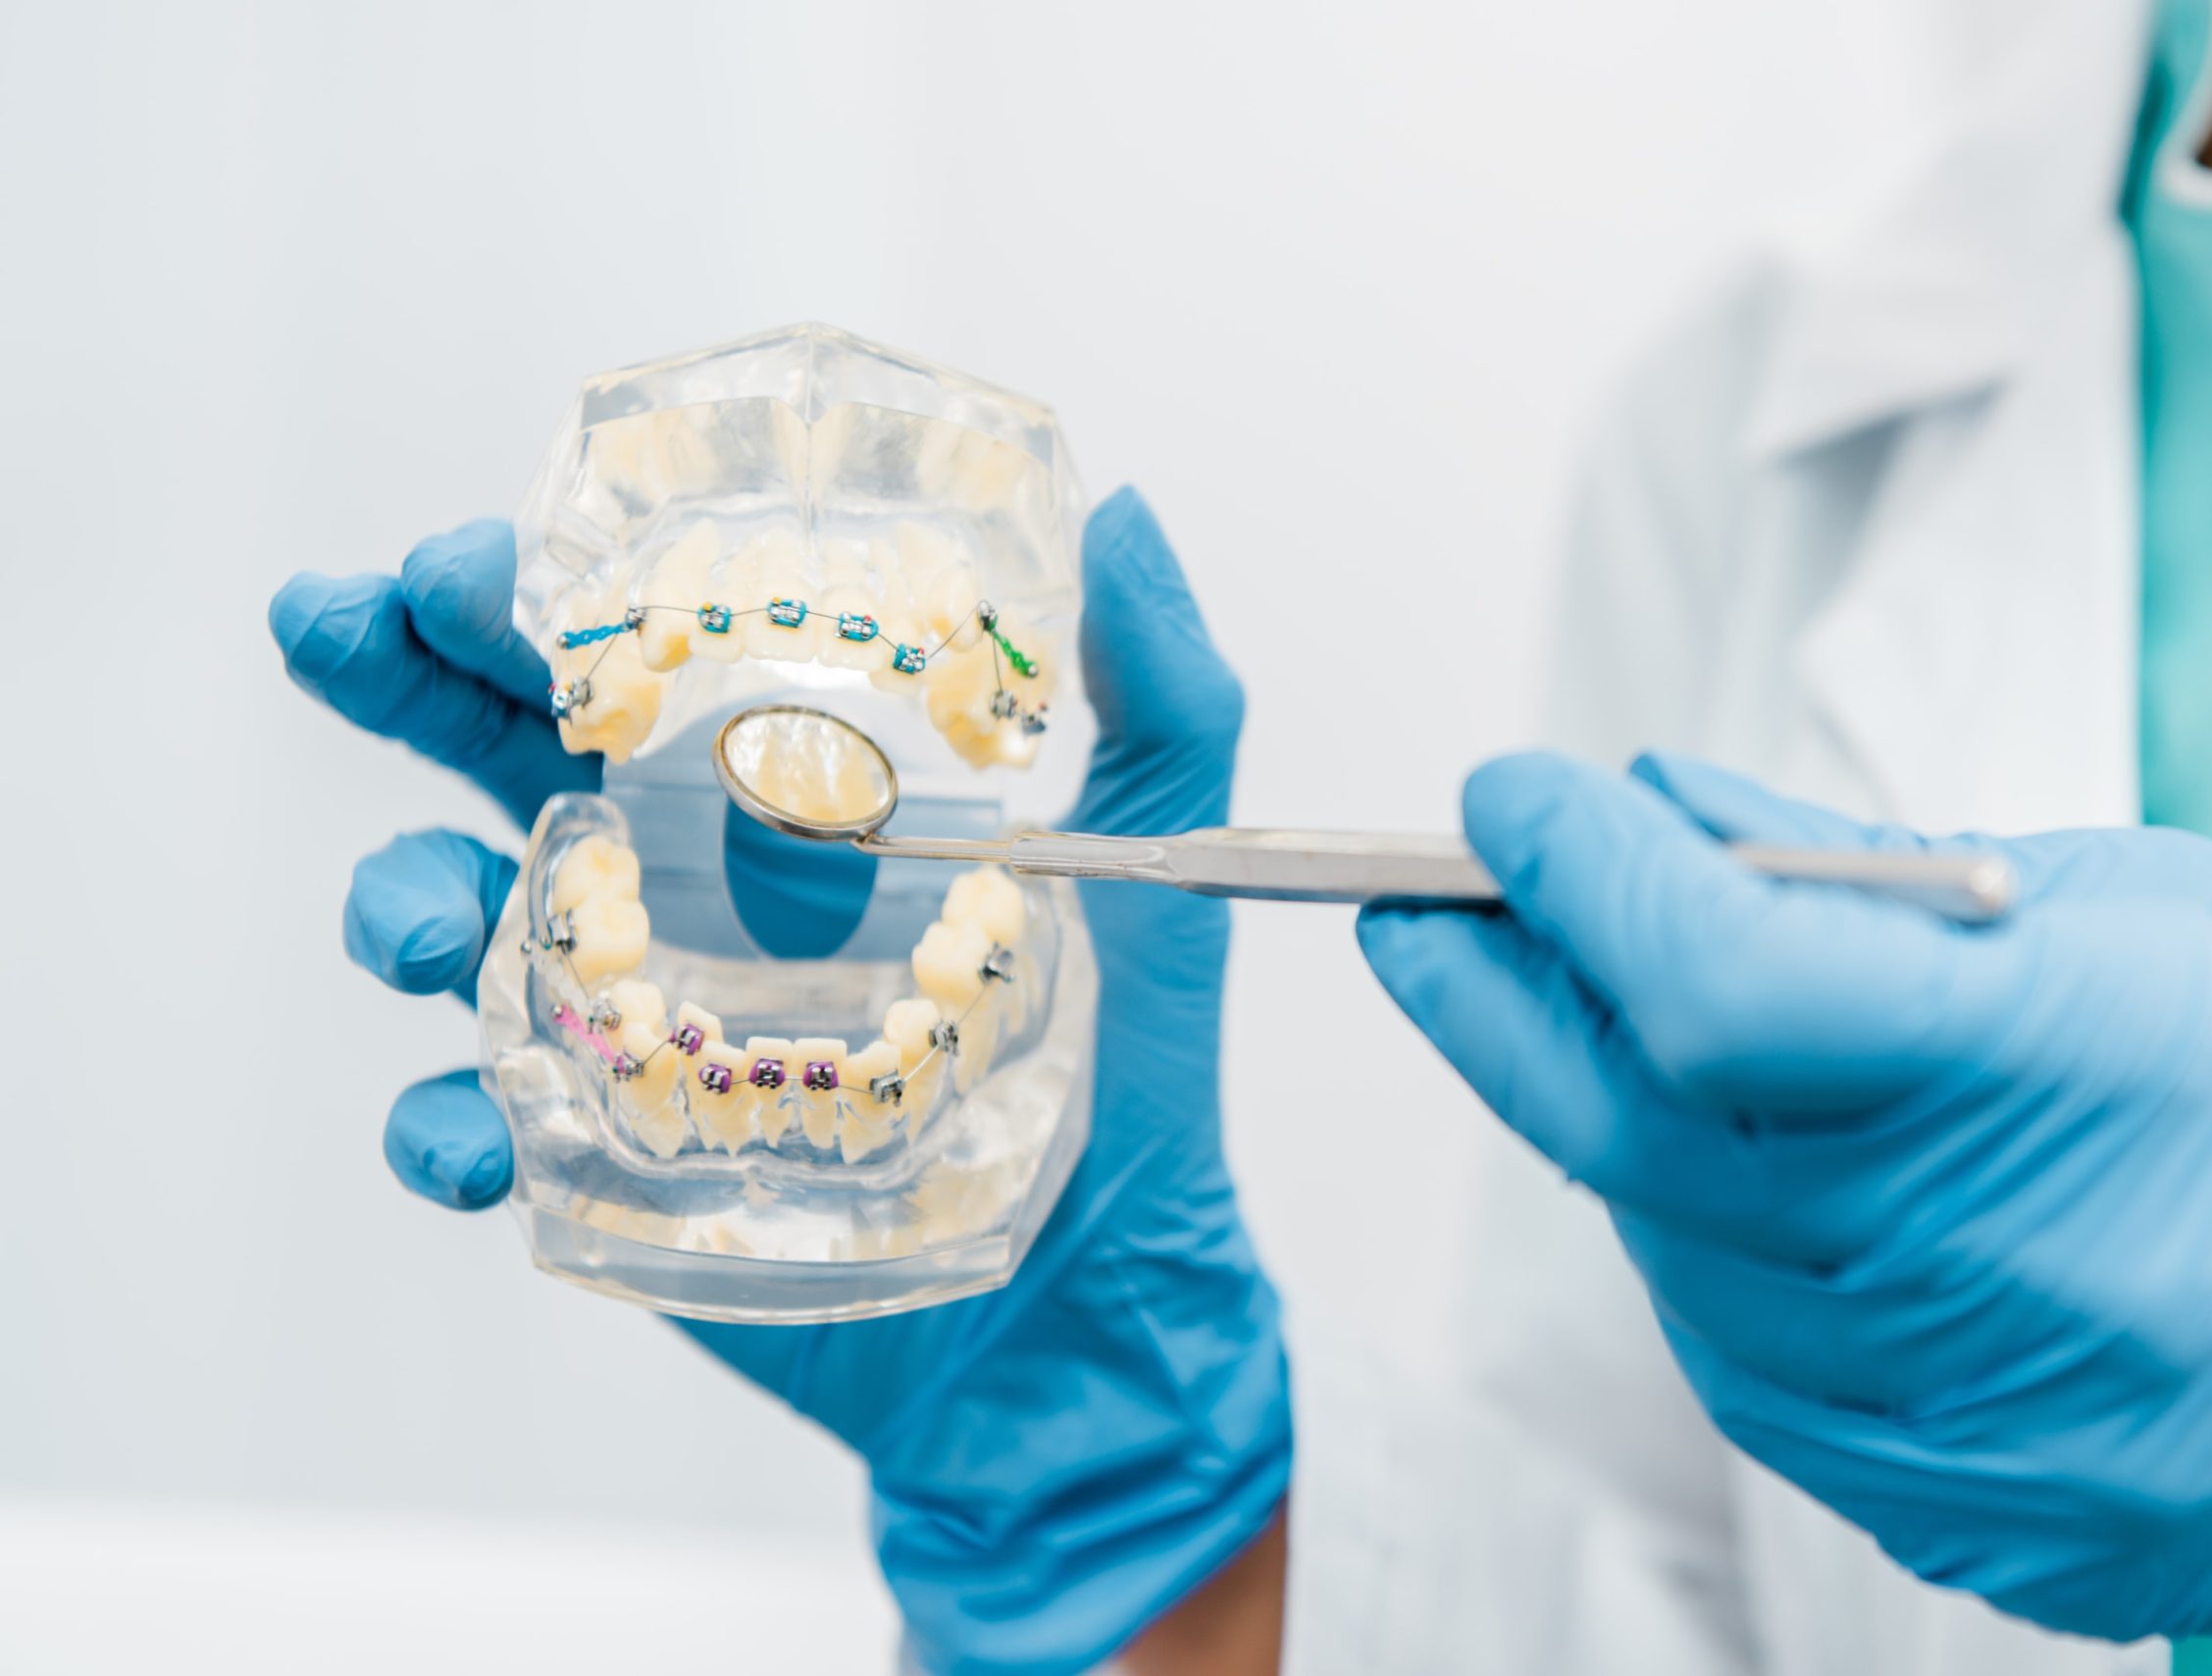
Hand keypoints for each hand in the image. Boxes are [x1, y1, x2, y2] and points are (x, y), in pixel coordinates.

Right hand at [271, 493, 1290, 1675]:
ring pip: (446, 926)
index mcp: (779, 788)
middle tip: (339, 625)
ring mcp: (628, 1017)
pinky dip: (436, 1125)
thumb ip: (1154, 691)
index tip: (487, 562)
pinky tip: (467, 1134)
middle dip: (393, 676)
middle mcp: (678, 884)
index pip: (630, 656)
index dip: (536, 593)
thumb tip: (1123, 512)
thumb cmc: (1126, 1069)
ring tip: (422, 923)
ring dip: (393, 899)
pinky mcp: (609, 1155)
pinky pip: (473, 1127)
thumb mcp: (1158, 861)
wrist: (1100, 1292)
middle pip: (487, 748)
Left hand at [1357, 751, 2211, 1651]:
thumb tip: (1660, 810)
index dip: (1574, 879)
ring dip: (1608, 1131)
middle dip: (1495, 999)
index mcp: (2060, 1066)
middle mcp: (1996, 1268)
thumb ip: (1863, 873)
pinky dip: (1706, 1264)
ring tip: (1612, 1034)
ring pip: (1670, 1258)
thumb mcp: (2139, 905)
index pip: (1713, 977)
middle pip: (1635, 1126)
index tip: (1505, 806)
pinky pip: (1751, 1379)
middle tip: (1427, 920)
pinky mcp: (1973, 1522)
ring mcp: (1978, 1424)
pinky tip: (1730, 1188)